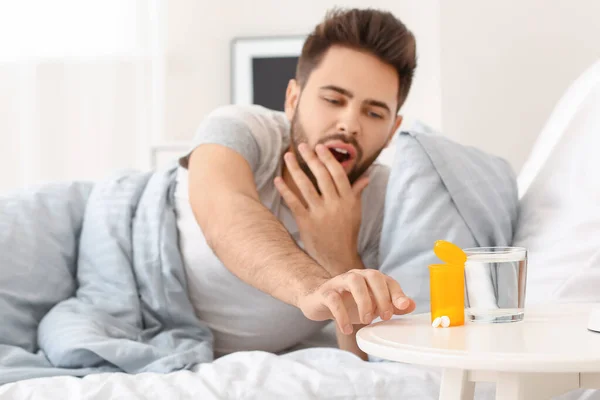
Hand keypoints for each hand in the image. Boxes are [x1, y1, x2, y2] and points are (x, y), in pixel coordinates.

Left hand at [274, 143, 368, 274]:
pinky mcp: (307, 223)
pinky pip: (294, 203)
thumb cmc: (347, 233)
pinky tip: (278, 180)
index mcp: (348, 200)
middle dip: (311, 158)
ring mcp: (320, 214)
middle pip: (321, 176)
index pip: (338, 174)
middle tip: (301, 146)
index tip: (320, 147)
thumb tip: (366, 177)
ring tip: (288, 156)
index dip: (328, 159)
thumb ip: (357, 192)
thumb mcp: (355, 212)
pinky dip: (285, 191)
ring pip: (306, 186)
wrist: (338, 259)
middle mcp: (335, 205)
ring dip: (295, 169)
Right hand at [297, 269, 415, 334]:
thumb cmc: (348, 303)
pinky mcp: (325, 293)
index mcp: (369, 279)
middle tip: (385, 316)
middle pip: (372, 275)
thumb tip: (411, 305)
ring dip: (364, 301)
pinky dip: (341, 315)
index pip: (387, 280)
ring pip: (353, 281)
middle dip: (382, 296)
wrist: (317, 301)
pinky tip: (346, 329)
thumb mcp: (372, 306)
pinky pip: (333, 299)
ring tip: (366, 320)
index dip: (397, 293)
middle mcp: (356, 276)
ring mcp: (339, 282)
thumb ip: (391, 305)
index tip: (403, 307)